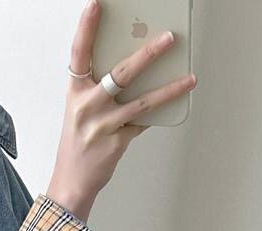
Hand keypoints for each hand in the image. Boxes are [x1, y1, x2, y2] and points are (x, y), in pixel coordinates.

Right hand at [46, 0, 196, 220]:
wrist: (71, 182)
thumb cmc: (77, 142)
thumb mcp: (80, 110)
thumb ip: (99, 88)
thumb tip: (135, 65)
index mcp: (75, 93)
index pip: (79, 54)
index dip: (86, 28)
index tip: (96, 5)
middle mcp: (87, 107)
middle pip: (120, 73)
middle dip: (147, 54)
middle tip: (169, 38)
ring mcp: (102, 126)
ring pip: (141, 101)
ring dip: (169, 88)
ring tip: (189, 78)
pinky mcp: (116, 142)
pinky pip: (143, 122)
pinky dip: (159, 113)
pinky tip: (175, 101)